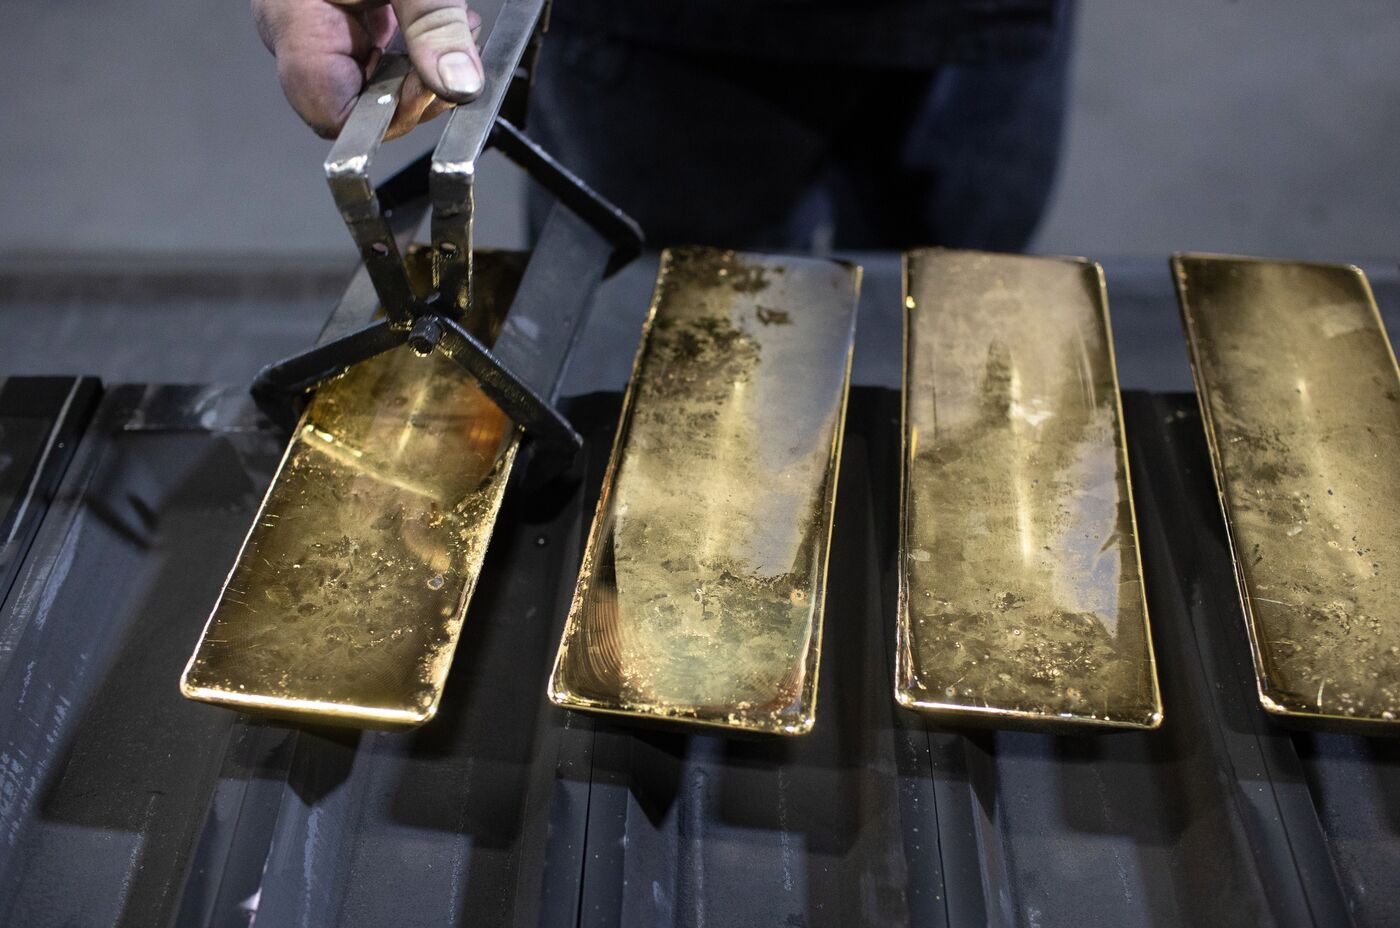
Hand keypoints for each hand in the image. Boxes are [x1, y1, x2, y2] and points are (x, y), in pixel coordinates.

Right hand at [253, 0, 484, 139]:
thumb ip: (434, 24)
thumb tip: (460, 85)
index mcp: (295, 21)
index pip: (331, 116)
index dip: (388, 119)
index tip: (433, 92)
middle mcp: (296, 30)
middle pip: (356, 104)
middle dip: (416, 91)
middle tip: (456, 59)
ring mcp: (314, 23)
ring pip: (370, 80)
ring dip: (419, 70)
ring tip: (456, 31)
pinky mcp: (336, 12)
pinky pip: (372, 52)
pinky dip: (411, 48)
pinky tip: (436, 26)